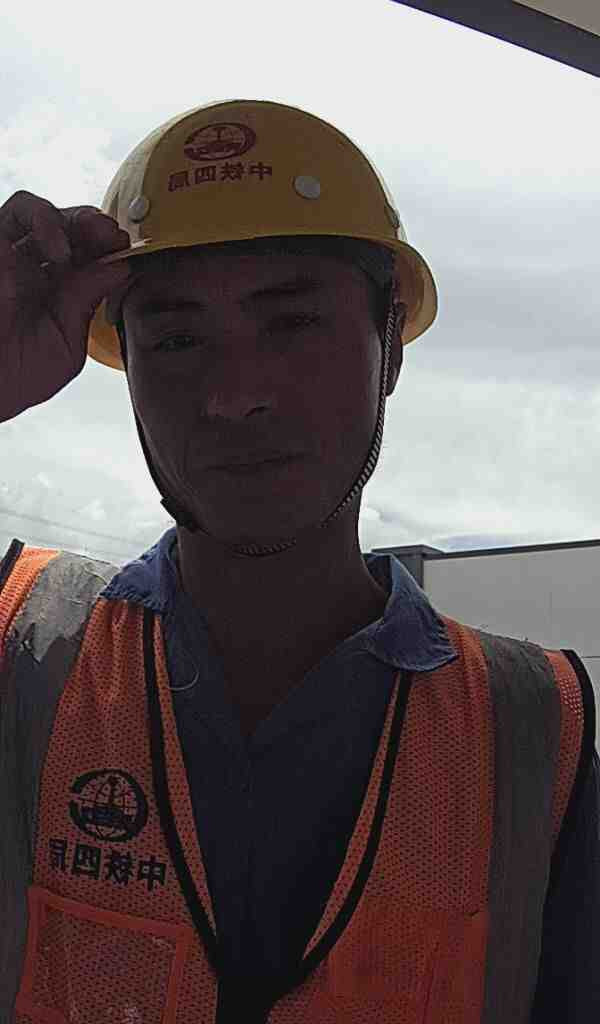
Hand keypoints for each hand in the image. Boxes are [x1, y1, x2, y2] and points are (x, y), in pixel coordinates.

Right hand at [0, 190, 131, 421]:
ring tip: (94, 238)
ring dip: (76, 219)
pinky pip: (15, 212)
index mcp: (51, 293)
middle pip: (66, 231)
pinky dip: (45, 220)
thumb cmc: (14, 376)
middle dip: (98, 230)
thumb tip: (118, 270)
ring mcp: (9, 257)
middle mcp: (28, 270)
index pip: (83, 259)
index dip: (108, 251)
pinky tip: (60, 249)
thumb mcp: (66, 343)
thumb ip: (87, 303)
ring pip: (42, 213)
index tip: (128, 254)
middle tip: (117, 238)